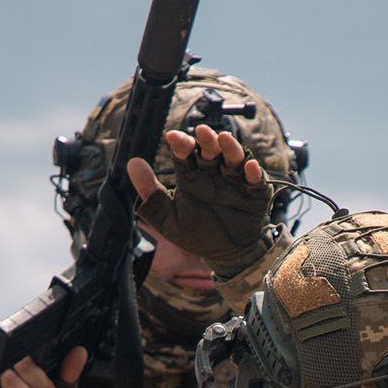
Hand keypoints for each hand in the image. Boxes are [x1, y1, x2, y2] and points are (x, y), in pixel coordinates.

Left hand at [127, 125, 274, 277]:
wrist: (226, 256)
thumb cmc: (196, 234)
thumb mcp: (167, 218)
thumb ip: (149, 192)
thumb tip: (132, 162)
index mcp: (191, 175)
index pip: (185, 152)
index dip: (180, 143)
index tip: (173, 137)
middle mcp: (213, 173)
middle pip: (210, 150)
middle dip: (207, 140)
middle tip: (202, 132)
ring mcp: (234, 181)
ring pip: (234, 159)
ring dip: (230, 148)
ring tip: (225, 140)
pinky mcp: (254, 193)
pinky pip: (255, 180)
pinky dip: (254, 172)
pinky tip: (250, 166)